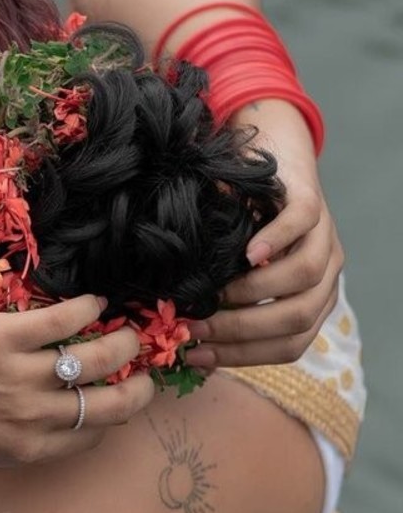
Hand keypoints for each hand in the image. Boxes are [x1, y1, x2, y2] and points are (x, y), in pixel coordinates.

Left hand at [0, 294, 155, 466]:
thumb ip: (19, 431)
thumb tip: (54, 410)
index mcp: (26, 449)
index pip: (96, 434)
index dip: (119, 412)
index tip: (126, 391)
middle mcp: (30, 419)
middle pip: (114, 403)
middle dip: (141, 381)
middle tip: (141, 358)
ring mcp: (17, 378)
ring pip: (98, 358)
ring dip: (122, 339)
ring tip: (124, 326)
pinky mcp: (0, 338)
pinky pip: (64, 320)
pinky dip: (86, 308)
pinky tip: (91, 302)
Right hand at [185, 99, 343, 369]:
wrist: (266, 155)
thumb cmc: (242, 224)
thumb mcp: (237, 272)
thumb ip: (226, 305)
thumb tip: (185, 346)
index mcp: (310, 300)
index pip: (288, 345)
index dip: (244, 357)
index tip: (198, 357)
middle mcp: (326, 275)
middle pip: (298, 320)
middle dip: (243, 331)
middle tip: (198, 328)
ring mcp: (324, 237)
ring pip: (305, 278)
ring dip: (255, 294)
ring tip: (215, 294)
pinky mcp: (312, 199)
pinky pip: (301, 224)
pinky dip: (275, 242)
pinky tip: (246, 254)